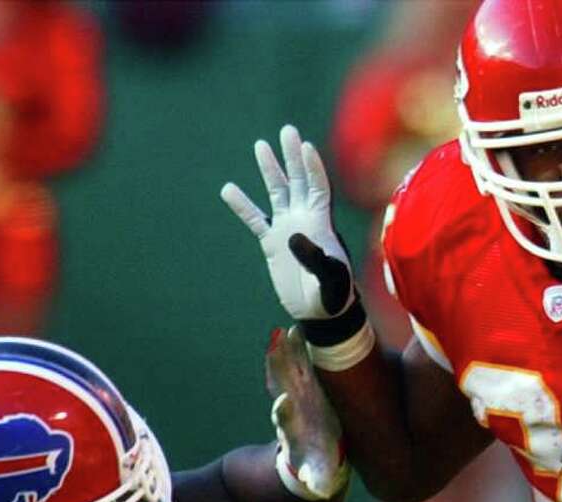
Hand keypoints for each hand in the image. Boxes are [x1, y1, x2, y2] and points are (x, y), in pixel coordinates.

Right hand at [220, 124, 354, 321]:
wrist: (320, 311)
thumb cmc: (333, 295)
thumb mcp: (331, 279)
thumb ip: (315, 258)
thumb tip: (293, 236)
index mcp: (322, 223)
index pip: (318, 187)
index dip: (313, 168)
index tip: (305, 146)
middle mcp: (304, 219)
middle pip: (298, 180)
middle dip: (292, 156)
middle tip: (287, 131)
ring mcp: (287, 228)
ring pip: (277, 192)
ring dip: (270, 170)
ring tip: (261, 145)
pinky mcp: (272, 242)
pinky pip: (255, 219)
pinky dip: (243, 206)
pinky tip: (228, 190)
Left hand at [265, 326, 347, 499]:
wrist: (310, 454)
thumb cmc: (317, 467)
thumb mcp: (319, 479)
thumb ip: (319, 481)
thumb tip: (319, 491)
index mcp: (293, 434)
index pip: (285, 422)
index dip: (283, 413)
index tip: (282, 403)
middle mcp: (289, 411)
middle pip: (281, 389)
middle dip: (279, 370)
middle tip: (278, 348)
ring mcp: (293, 395)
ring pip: (286, 371)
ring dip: (285, 352)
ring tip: (287, 331)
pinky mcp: (301, 386)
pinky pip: (295, 364)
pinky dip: (293, 349)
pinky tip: (293, 329)